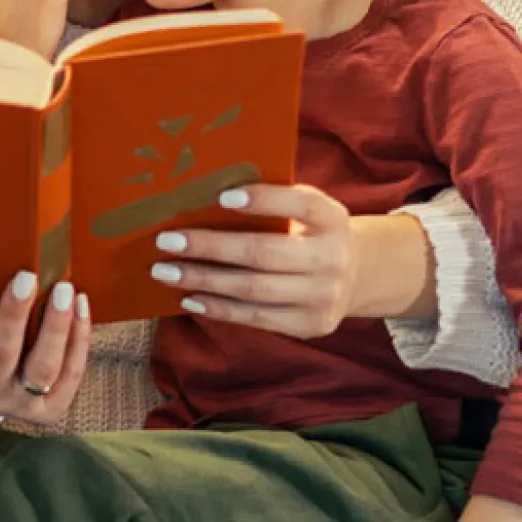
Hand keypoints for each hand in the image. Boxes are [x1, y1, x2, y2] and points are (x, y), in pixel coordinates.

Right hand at [0, 265, 92, 421]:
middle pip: (2, 353)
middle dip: (15, 313)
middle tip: (28, 276)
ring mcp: (19, 404)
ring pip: (42, 368)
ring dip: (56, 328)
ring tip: (65, 291)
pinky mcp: (49, 411)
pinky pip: (69, 374)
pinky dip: (78, 340)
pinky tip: (80, 307)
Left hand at [147, 184, 365, 338]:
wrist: (356, 275)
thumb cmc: (311, 233)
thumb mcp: (307, 212)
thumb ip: (273, 204)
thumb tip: (202, 198)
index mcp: (332, 218)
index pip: (300, 204)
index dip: (263, 200)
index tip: (220, 196)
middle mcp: (332, 258)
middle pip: (263, 253)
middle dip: (209, 247)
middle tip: (165, 241)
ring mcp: (323, 296)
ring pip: (252, 289)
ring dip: (202, 280)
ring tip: (165, 271)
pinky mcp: (310, 325)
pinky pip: (255, 318)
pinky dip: (218, 308)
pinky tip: (190, 298)